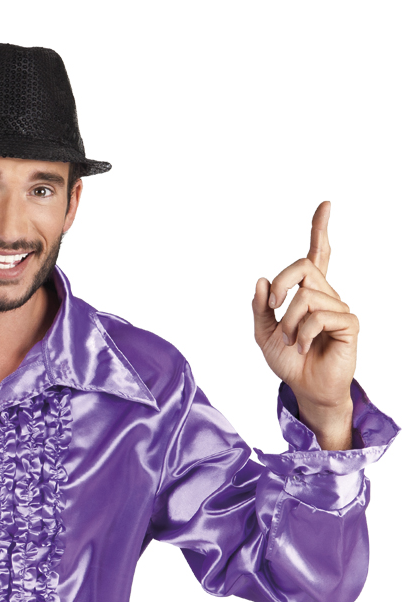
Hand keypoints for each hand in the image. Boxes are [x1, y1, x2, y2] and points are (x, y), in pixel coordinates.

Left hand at [252, 201, 357, 449]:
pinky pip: (321, 316)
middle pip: (303, 267)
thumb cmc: (288, 361)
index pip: (318, 255)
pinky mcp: (349, 325)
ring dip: (289, 323)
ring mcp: (339, 308)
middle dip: (281, 285)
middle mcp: (327, 295)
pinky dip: (304, 333)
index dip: (320, 229)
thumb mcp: (263, 333)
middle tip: (273, 306)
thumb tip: (261, 280)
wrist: (303, 389)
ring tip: (292, 341)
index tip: (325, 204)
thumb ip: (261, 307)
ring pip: (306, 297)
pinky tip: (303, 346)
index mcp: (308, 293)